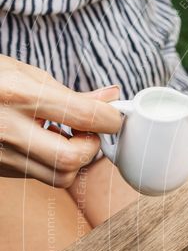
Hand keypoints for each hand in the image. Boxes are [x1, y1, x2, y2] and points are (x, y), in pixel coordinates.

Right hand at [0, 55, 120, 186]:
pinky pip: (40, 177)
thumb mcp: (22, 74)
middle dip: (91, 149)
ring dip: (74, 161)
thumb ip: (70, 93)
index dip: (112, 119)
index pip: (87, 116)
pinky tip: (43, 144)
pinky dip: (52, 165)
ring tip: (65, 138)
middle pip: (72, 159)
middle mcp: (8, 129)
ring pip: (61, 177)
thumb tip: (112, 98)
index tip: (113, 117)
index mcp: (18, 95)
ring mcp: (0, 154)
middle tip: (87, 133)